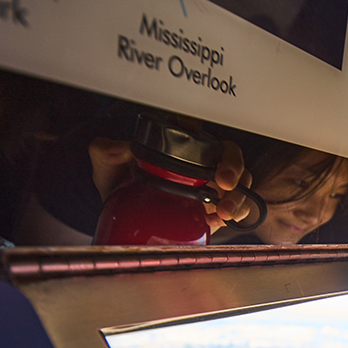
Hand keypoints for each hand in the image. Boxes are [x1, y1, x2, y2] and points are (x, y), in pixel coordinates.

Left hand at [87, 137, 251, 232]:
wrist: (126, 213)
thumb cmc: (121, 184)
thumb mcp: (108, 168)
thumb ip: (107, 153)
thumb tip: (119, 148)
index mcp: (176, 143)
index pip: (192, 127)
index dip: (196, 126)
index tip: (193, 130)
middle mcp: (200, 161)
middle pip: (229, 154)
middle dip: (233, 167)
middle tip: (225, 183)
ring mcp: (211, 184)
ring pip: (240, 182)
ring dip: (238, 197)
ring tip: (225, 212)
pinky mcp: (216, 207)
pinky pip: (237, 207)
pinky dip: (236, 214)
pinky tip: (221, 221)